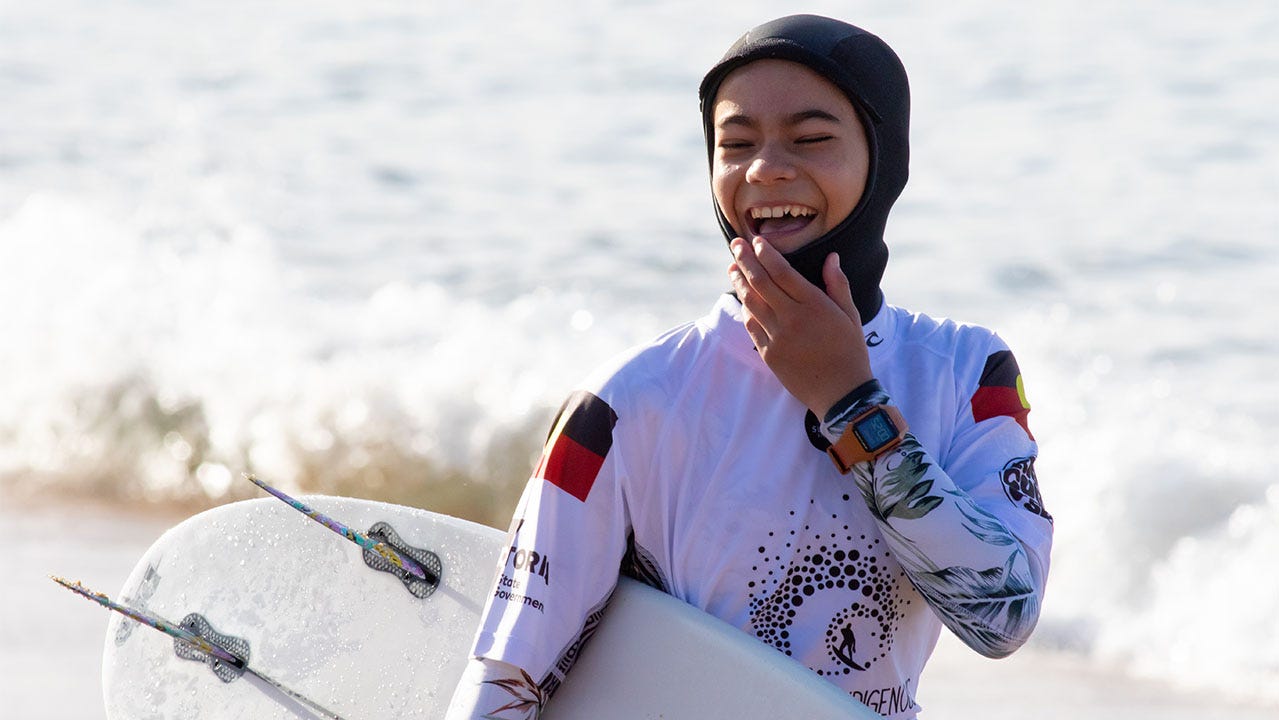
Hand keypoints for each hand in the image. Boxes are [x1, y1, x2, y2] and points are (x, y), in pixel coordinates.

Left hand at [728, 236, 872, 417]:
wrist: (841, 393)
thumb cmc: (851, 352)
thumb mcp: (851, 316)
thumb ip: (838, 285)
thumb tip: (831, 257)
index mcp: (814, 305)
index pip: (782, 272)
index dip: (766, 254)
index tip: (757, 241)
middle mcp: (792, 319)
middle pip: (761, 283)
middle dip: (745, 260)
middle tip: (736, 245)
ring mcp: (778, 337)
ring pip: (751, 303)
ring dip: (739, 283)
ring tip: (732, 268)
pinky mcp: (769, 354)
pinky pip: (751, 326)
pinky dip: (746, 309)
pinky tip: (743, 299)